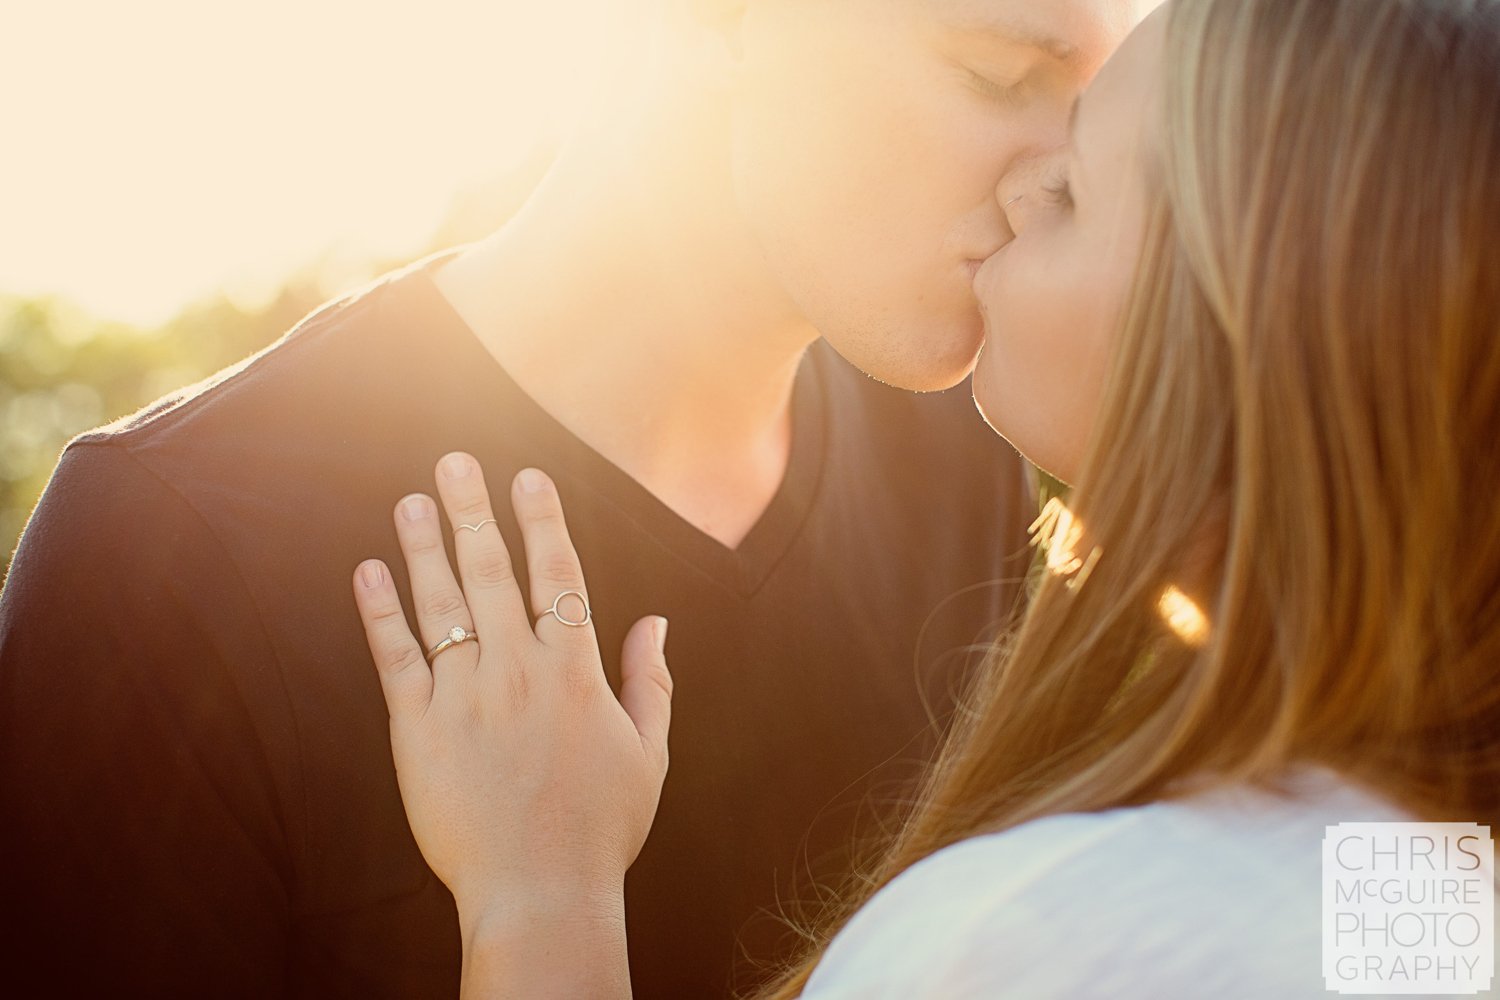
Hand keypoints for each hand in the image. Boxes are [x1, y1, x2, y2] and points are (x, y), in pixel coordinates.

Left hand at [350, 453, 671, 924]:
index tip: (526, 478)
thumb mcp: (648, 752)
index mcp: (576, 672)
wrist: (540, 894)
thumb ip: (649, 681)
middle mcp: (519, 671)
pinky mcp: (419, 731)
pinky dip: (380, 613)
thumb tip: (656, 621)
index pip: (558, 575)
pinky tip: (369, 572)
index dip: (541, 521)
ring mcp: (466, 697)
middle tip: (455, 462)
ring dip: (425, 547)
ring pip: (443, 605)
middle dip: (474, 511)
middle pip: (494, 572)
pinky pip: (397, 659)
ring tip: (411, 501)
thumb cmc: (600, 828)